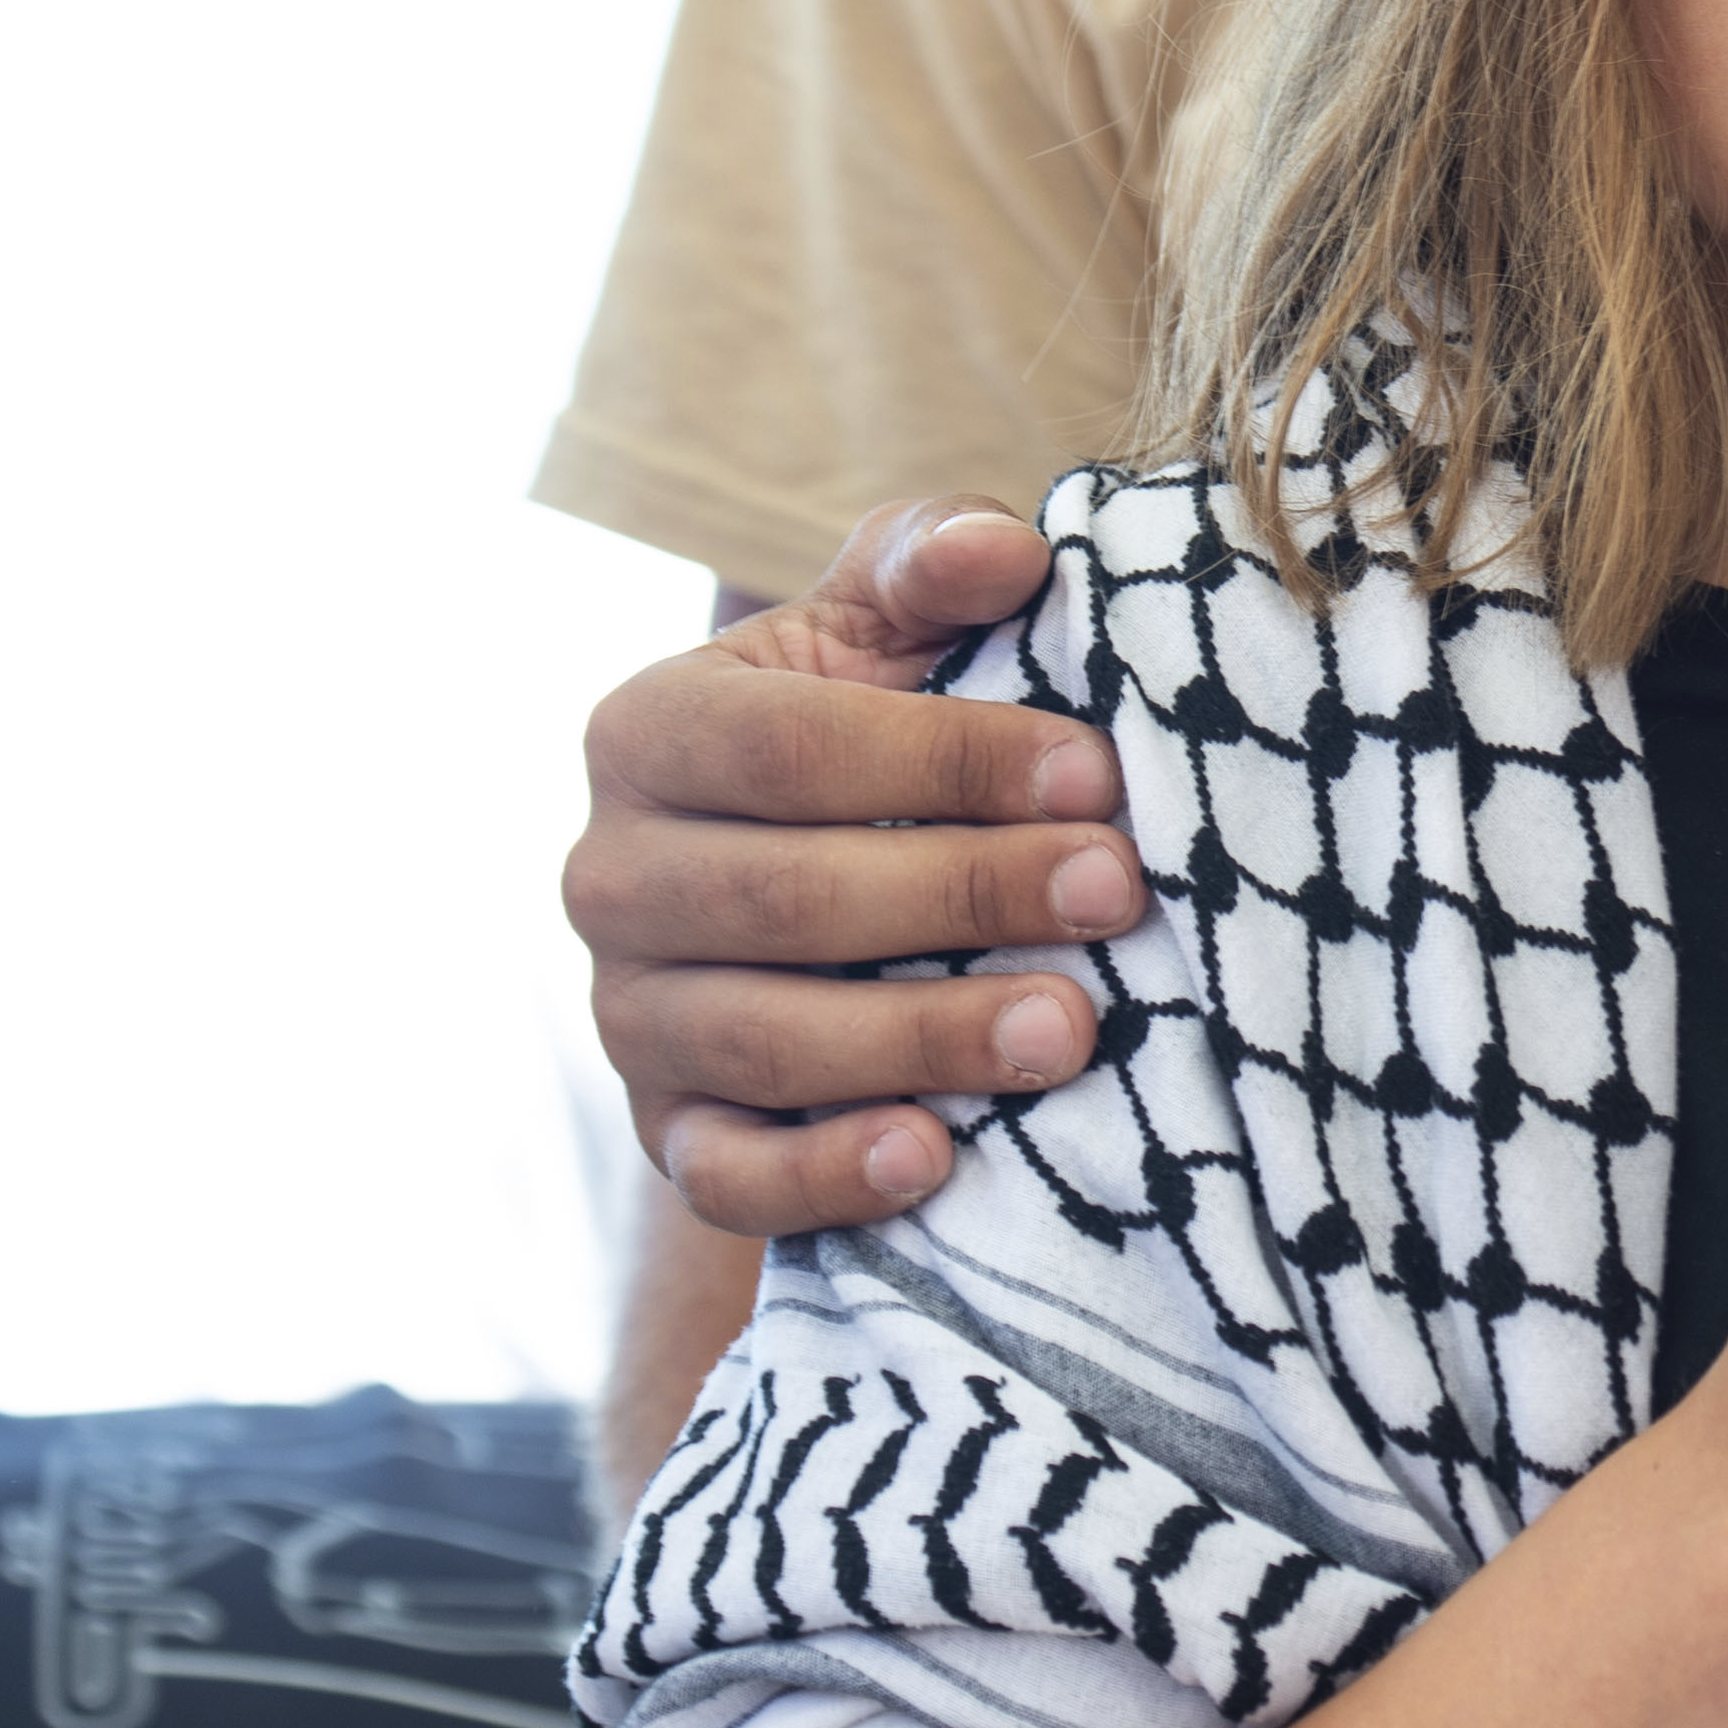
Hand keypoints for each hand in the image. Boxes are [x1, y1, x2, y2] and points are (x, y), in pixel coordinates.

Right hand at [568, 495, 1143, 1235]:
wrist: (809, 865)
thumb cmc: (866, 725)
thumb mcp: (881, 629)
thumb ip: (928, 568)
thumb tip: (1003, 550)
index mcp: (649, 732)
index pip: (792, 750)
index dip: (951, 759)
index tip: (1099, 770)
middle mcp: (611, 878)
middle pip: (787, 898)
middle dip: (965, 894)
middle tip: (1117, 892)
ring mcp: (631, 1017)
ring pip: (769, 1040)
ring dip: (927, 1037)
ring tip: (1072, 1030)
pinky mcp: (670, 1134)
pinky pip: (729, 1176)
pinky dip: (827, 1176)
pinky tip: (936, 1157)